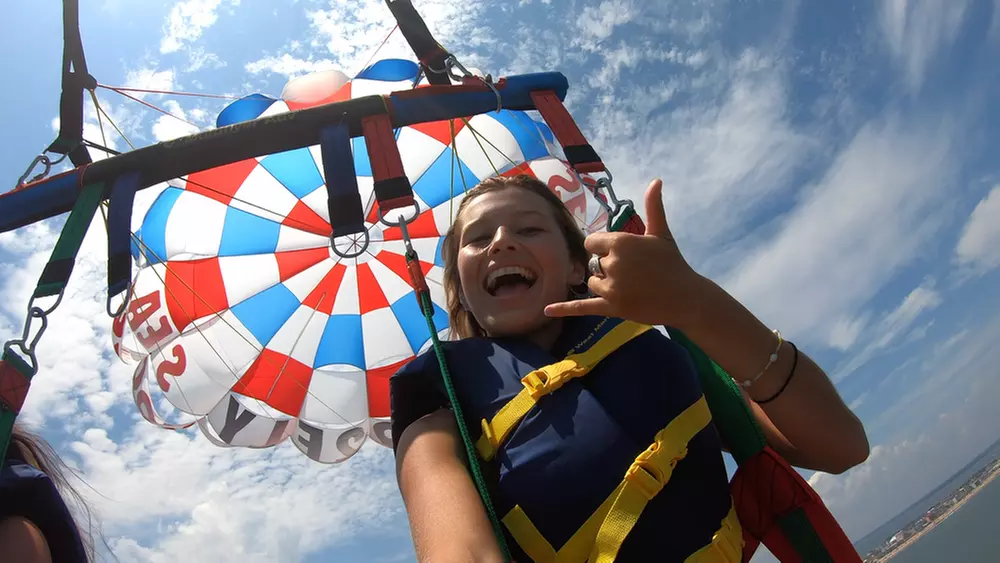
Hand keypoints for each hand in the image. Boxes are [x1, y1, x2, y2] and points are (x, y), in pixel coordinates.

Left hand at [544, 179, 704, 326]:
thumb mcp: (661, 233)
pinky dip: (564, 309)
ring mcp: (611, 287)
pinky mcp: (612, 308)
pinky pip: (582, 307)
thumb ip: (653, 207)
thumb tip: (656, 180)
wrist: (685, 297)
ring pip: (592, 283)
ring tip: (629, 287)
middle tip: (632, 274)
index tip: (621, 254)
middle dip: (607, 267)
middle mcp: (613, 263)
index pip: (591, 242)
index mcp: (620, 242)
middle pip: (593, 263)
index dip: (603, 248)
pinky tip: (546, 309)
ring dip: (603, 285)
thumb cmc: (673, 263)